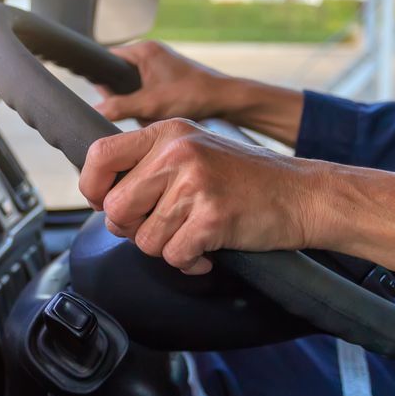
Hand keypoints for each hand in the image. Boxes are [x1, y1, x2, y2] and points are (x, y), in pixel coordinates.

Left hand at [79, 119, 322, 273]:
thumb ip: (151, 164)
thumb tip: (102, 195)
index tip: (104, 203)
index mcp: (167, 133)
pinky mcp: (212, 217)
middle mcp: (177, 152)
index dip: (91, 188)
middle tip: (162, 228)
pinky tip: (208, 251)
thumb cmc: (247, 179)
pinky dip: (189, 263)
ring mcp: (195, 184)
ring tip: (193, 235)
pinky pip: (174, 257)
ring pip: (144, 239)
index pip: (99, 155)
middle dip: (132, 229)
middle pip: (115, 208)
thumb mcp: (195, 151)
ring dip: (167, 248)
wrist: (303, 194)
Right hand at [94, 40, 306, 145]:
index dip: (103, 80)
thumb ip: (120, 107)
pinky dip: (152, 107)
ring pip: (134, 89)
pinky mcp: (168, 79)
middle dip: (125, 99)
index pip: (107, 59)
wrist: (226, 100)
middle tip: (139, 111)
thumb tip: (95, 111)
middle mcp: (150, 53)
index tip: (106, 98)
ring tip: (154, 114)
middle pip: (119, 77)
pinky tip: (162, 116)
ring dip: (140, 106)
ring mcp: (160, 66)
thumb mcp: (150, 104)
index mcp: (143, 50)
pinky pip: (148, 94)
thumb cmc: (193, 94)